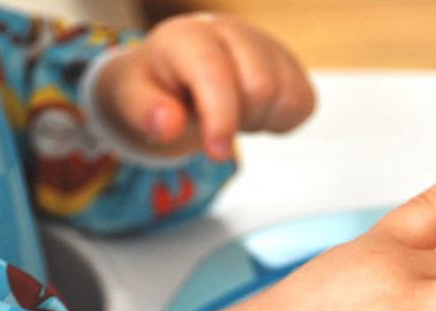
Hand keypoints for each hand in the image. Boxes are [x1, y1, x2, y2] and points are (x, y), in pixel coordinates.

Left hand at [95, 13, 314, 160]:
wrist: (180, 75)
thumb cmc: (157, 86)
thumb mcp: (131, 99)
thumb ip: (144, 112)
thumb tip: (167, 125)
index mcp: (188, 36)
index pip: (216, 72)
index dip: (220, 116)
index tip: (216, 152)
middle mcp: (232, 32)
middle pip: (260, 88)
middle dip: (240, 120)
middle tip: (214, 124)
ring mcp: (267, 45)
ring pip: (287, 97)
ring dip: (260, 120)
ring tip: (233, 115)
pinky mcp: (292, 65)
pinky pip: (304, 104)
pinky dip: (282, 121)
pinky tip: (255, 113)